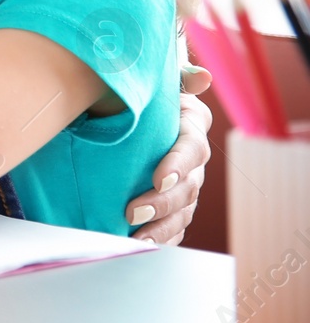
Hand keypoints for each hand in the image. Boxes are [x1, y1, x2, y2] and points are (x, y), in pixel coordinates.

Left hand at [125, 64, 211, 243]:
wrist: (120, 107)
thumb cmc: (137, 90)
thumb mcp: (151, 79)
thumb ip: (173, 77)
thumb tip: (201, 77)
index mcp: (190, 125)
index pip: (192, 148)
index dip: (178, 164)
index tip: (158, 178)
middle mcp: (193, 159)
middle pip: (189, 187)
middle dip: (163, 202)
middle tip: (132, 211)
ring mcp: (185, 184)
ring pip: (183, 211)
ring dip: (161, 227)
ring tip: (135, 238)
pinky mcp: (172, 204)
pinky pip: (174, 227)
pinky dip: (161, 238)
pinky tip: (141, 245)